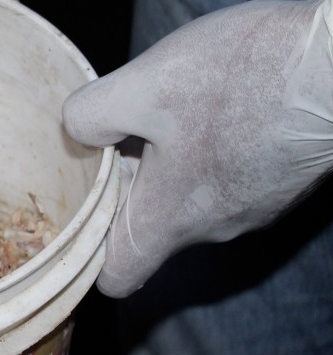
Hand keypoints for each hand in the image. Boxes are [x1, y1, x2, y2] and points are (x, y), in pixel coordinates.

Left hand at [63, 0, 332, 296]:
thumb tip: (75, 132)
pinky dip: (205, 150)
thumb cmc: (245, 77)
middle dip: (124, 187)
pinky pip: (223, 179)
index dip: (87, 254)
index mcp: (171, 218)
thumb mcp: (143, 84)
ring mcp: (253, 207)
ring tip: (166, 109)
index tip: (77, 207)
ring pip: (186, 200)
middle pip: (147, 229)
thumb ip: (91, 115)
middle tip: (119, 132)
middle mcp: (213, 228)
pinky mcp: (279, 180)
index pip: (116, 276)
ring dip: (165, 162)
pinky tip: (210, 103)